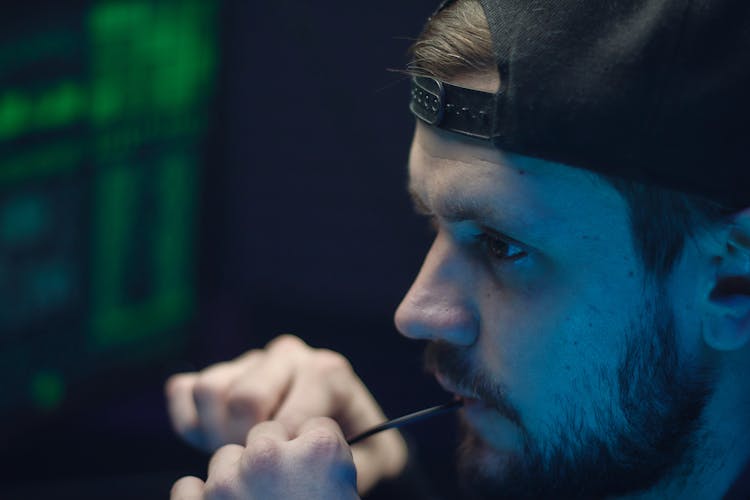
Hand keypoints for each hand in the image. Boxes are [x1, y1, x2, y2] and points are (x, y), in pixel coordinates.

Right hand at [165, 335, 406, 493]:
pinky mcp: (222, 369)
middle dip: (247, 444)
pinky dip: (191, 423)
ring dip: (217, 432)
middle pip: (243, 399)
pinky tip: (216, 440)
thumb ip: (346, 463)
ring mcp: (253, 359)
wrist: (346, 428)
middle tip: (261, 464)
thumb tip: (307, 470)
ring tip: (244, 451)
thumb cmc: (361, 448)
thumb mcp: (373, 460)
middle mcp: (289, 356)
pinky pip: (185, 389)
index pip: (286, 416)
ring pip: (209, 390)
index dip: (281, 457)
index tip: (290, 472)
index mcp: (327, 372)